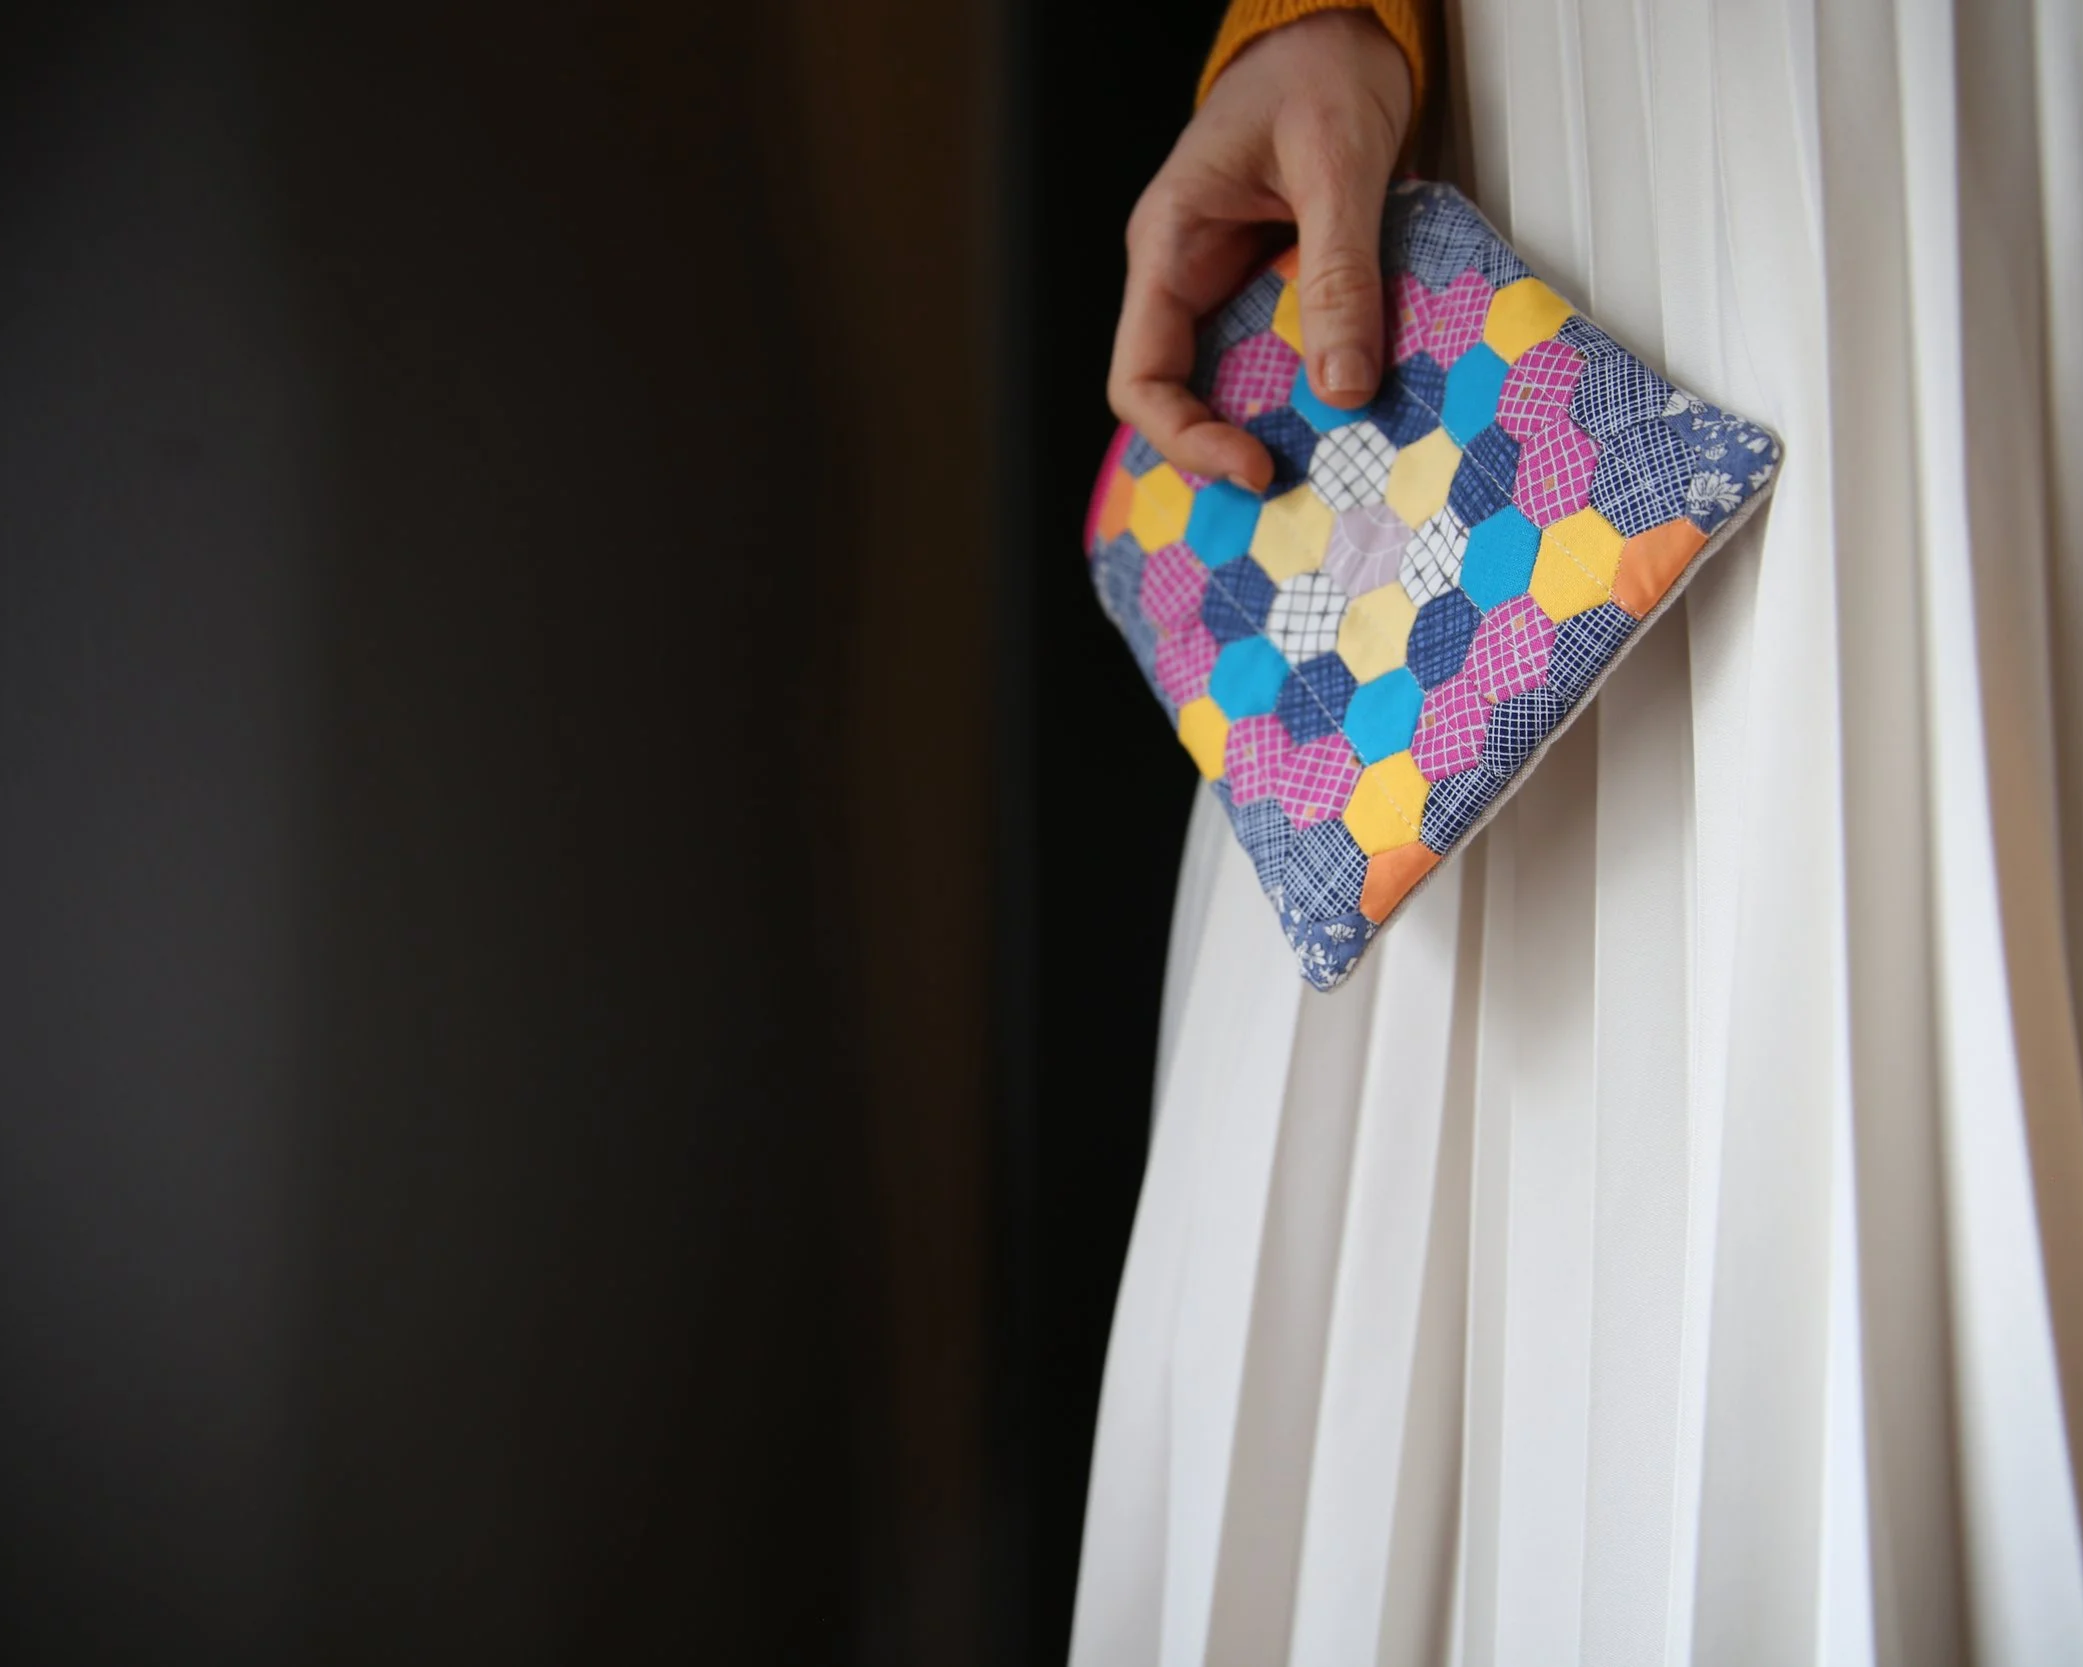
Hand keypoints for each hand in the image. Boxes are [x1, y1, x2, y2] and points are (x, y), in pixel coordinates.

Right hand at [1106, 11, 1412, 490]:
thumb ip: (1340, 273)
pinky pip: (1276, 353)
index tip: (1255, 463)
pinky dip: (1307, 386)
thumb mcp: (1337, 165)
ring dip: (1273, 421)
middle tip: (1300, 478)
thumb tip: (1344, 387)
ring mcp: (1227, 281)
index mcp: (1170, 246)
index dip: (1186, 436)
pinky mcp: (1272, 282)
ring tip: (1331, 455)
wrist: (1342, 24)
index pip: (1141, 375)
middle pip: (1180, 394)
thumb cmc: (1321, 69)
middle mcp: (1186, 273)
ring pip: (1229, 381)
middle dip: (1230, 444)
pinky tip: (1349, 405)